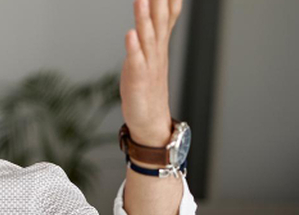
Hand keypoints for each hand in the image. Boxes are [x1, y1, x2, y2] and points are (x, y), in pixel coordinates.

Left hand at [120, 0, 182, 146]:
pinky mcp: (137, 79)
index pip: (169, 14)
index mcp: (160, 44)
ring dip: (144, 18)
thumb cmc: (147, 86)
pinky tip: (129, 34)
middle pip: (160, 20)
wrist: (150, 120)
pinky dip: (133, 48)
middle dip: (159, 1)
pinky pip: (135, 61)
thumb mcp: (152, 54)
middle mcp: (157, 51)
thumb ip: (155, 31)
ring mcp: (148, 65)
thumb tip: (157, 9)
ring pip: (147, 37)